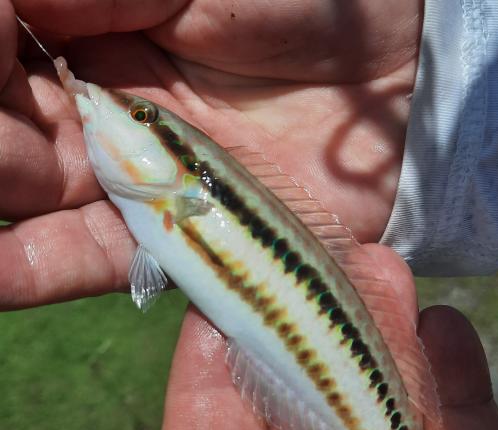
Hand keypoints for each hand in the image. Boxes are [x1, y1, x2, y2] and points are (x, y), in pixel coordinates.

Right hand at [1, 0, 418, 307]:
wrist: (394, 85)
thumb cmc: (311, 4)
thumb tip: (5, 13)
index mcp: (98, 26)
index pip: (3, 46)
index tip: (4, 54)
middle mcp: (104, 109)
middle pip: (8, 133)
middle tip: (20, 140)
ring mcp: (137, 179)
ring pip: (34, 196)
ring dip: (2, 207)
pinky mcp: (177, 237)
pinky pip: (91, 255)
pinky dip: (32, 270)